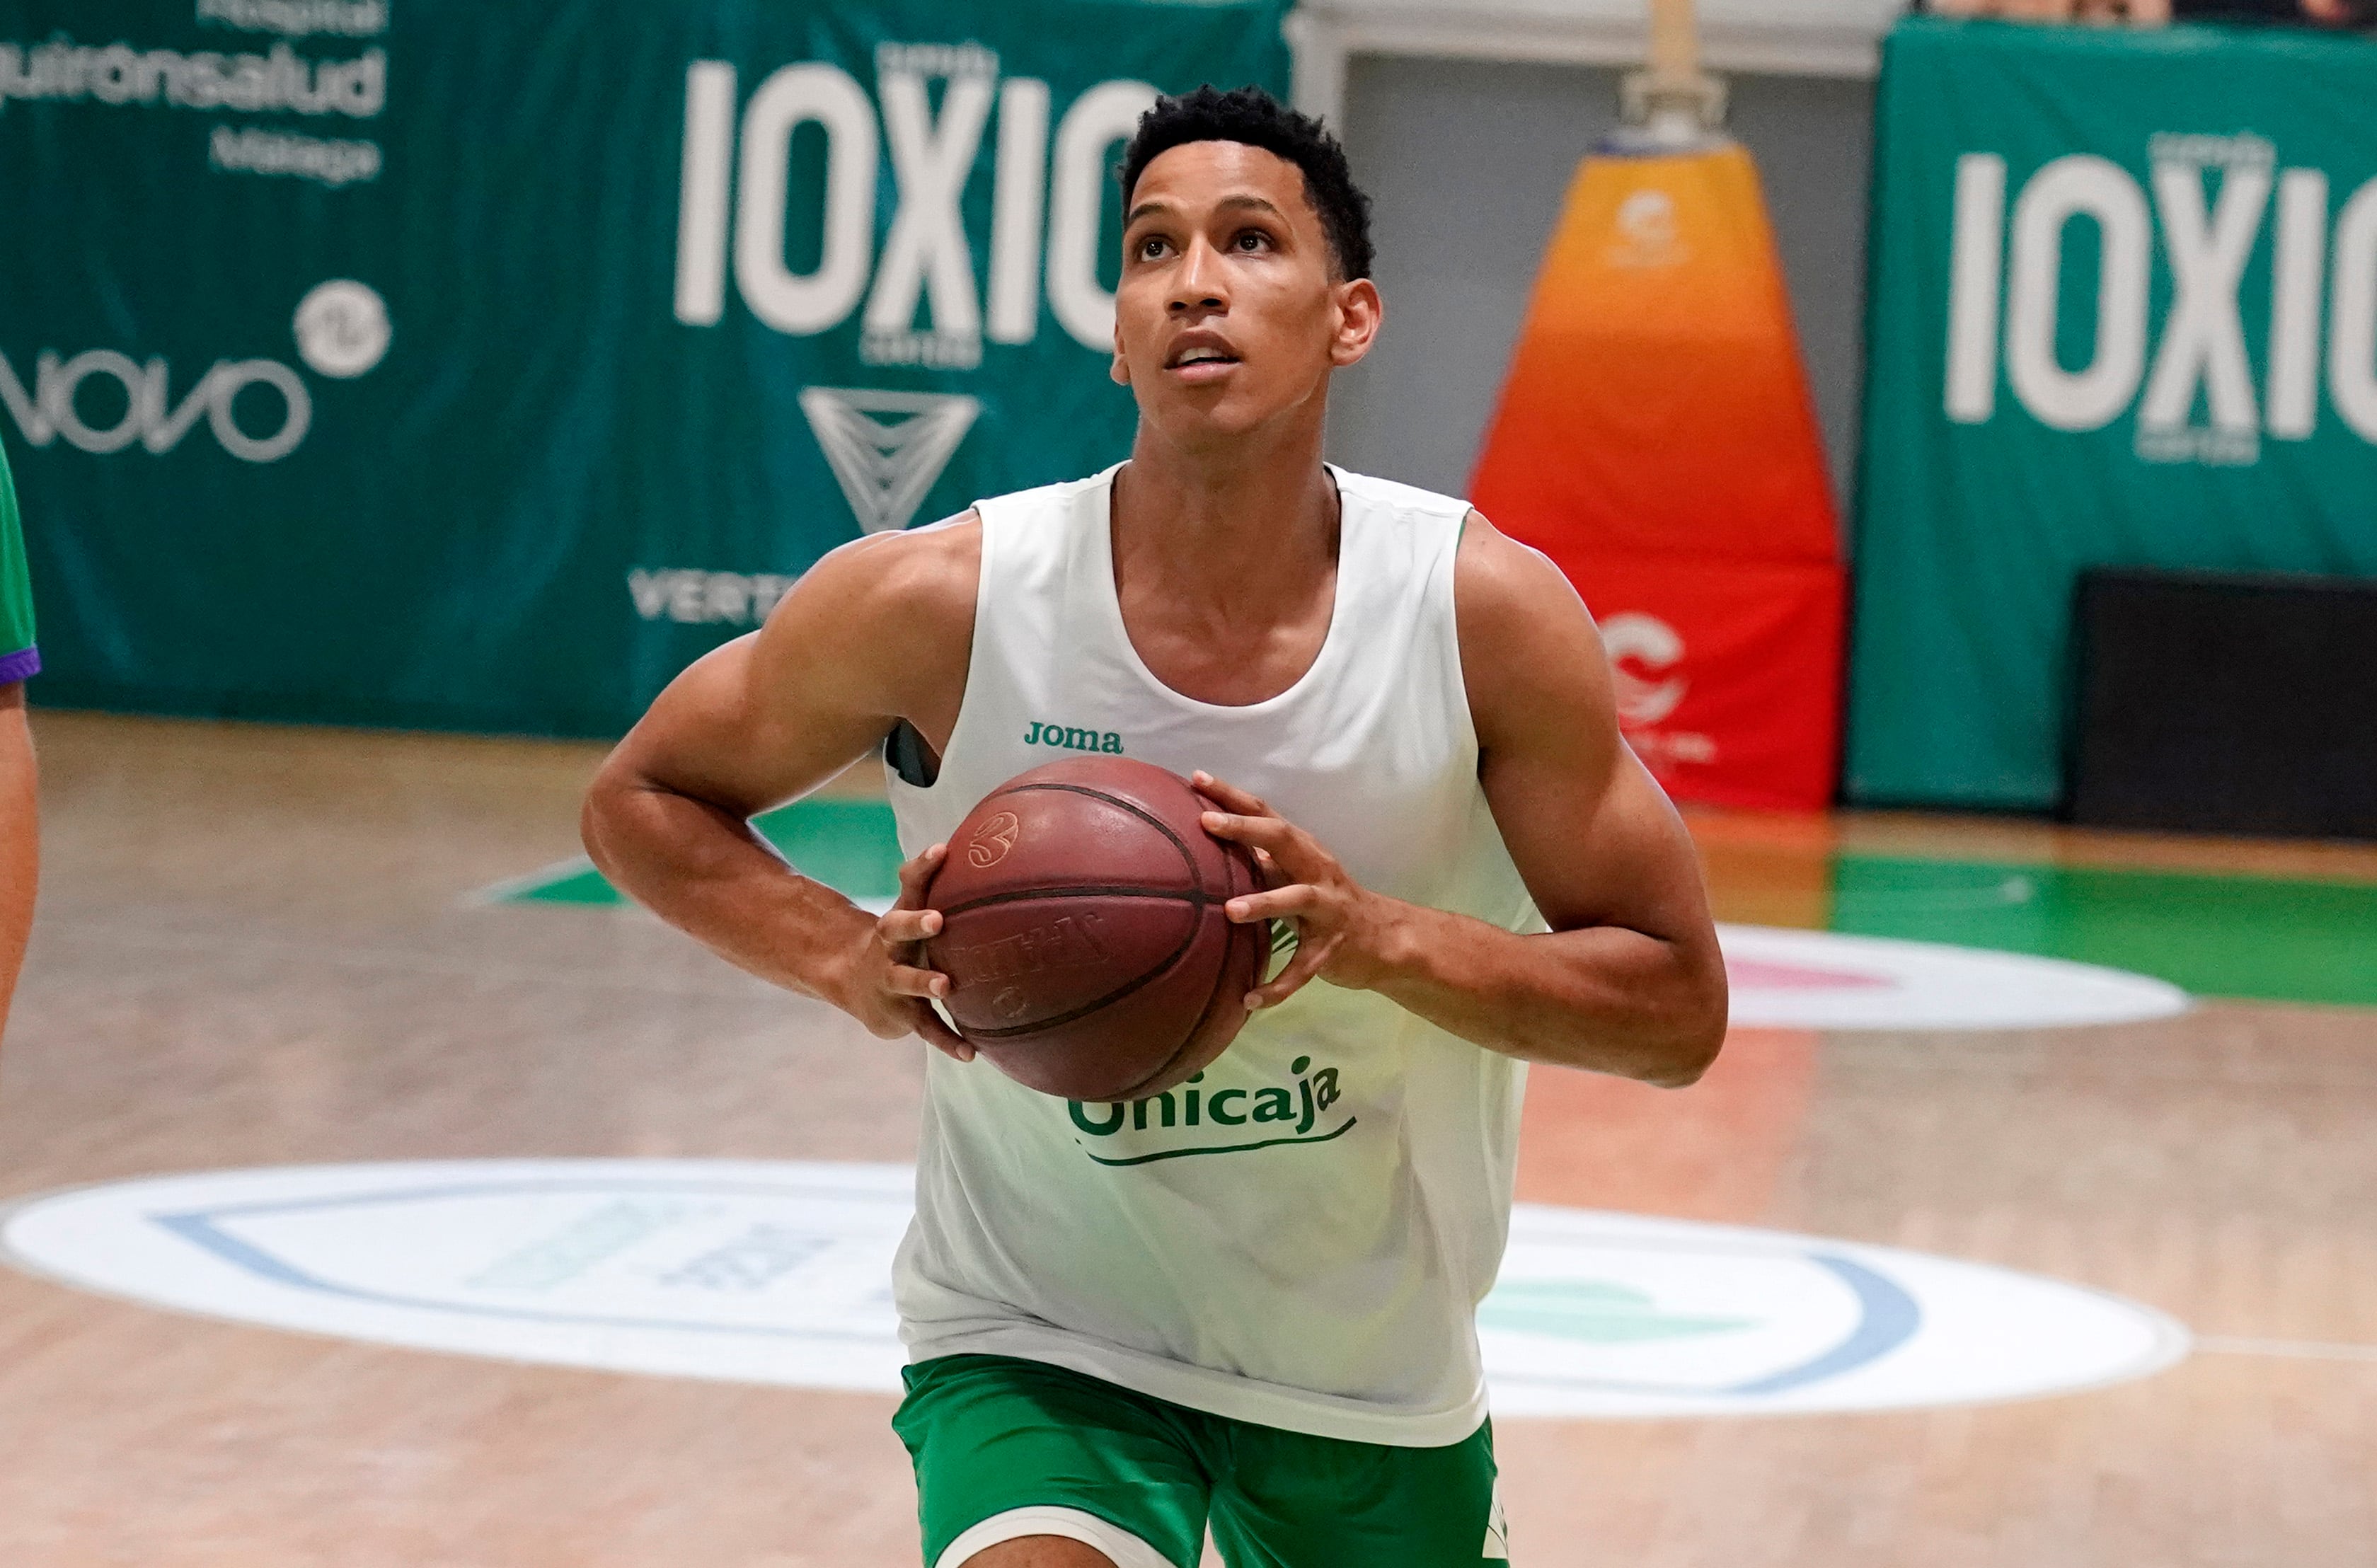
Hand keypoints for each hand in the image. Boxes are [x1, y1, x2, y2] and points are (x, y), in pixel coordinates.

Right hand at [839, 842, 972, 1060]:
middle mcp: (890, 947)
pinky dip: (948, 1041)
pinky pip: (927, 1029)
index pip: (909, 886)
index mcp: (897, 918)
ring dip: (924, 982)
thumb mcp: (911, 912)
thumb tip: (959, 847)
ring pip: (906, 981)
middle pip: (896, 929)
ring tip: (946, 985)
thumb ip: (931, 886)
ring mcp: (893, 982)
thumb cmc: (902, 940)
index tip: (941, 850)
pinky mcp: (903, 1015)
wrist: (857, 983)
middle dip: (914, 924)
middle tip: (937, 919)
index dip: (922, 868)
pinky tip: (972, 1053)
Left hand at [1193, 772, 1399, 1009]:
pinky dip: (1278, 986)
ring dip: (1264, 904)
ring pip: (1296, 901)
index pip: (1266, 815)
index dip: (1233, 796)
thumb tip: (1218, 839)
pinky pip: (1303, 969)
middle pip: (1282, 841)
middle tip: (1206, 823)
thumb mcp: (1296, 875)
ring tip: (1230, 911)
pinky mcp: (1332, 949)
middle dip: (1244, 830)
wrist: (1385, 940)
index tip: (1197, 779)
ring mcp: (1328, 909)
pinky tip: (1250, 1000)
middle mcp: (1317, 872)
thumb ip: (1262, 861)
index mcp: (1304, 851)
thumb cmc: (1328, 902)